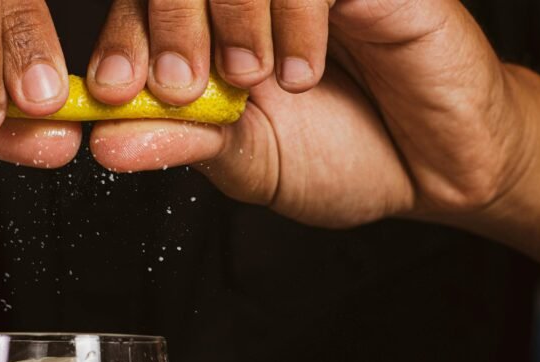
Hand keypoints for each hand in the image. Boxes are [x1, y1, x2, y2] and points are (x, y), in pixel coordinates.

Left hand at [89, 0, 532, 228]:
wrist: (435, 167)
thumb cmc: (341, 158)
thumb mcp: (246, 162)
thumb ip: (182, 144)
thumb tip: (104, 144)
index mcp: (211, 29)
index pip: (143, 5)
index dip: (120, 39)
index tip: (110, 92)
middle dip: (163, 22)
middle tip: (178, 85)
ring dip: (231, 16)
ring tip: (252, 81)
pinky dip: (296, 14)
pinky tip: (304, 70)